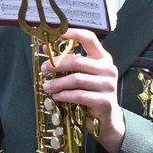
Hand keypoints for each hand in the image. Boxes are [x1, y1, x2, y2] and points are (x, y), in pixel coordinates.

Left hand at [45, 29, 124, 152]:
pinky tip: (57, 96)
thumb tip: (47, 54)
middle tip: (44, 69)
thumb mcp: (83, 77)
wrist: (106, 119)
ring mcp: (108, 85)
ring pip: (77, 79)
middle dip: (57, 64)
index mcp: (103, 58)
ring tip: (47, 87)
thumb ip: (72, 65)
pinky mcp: (105, 100)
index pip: (89, 38)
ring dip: (58, 83)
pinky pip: (79, 95)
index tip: (56, 33)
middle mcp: (108, 69)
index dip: (72, 34)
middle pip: (78, 61)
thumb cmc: (91, 94)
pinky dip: (64, 95)